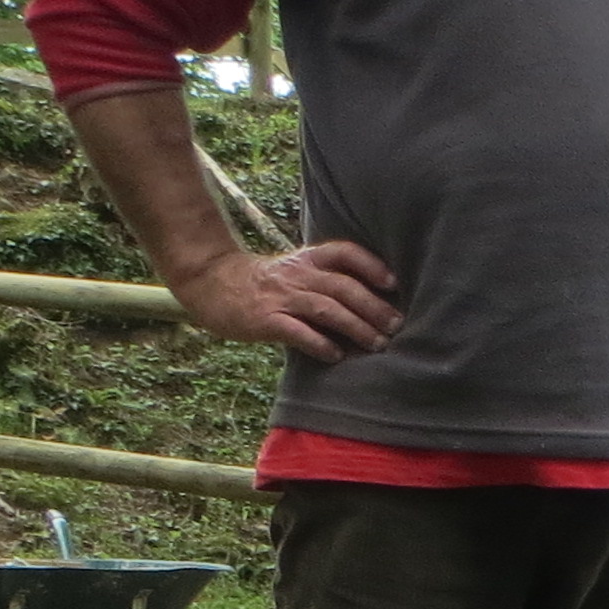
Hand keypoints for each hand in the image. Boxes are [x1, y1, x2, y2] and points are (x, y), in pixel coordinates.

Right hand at [172, 240, 400, 361]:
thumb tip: (373, 303)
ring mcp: (281, 297)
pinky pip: (296, 331)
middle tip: (397, 325)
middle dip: (373, 306)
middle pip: (343, 286)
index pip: (344, 253)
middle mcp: (298, 275)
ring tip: (378, 344)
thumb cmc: (267, 283)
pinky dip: (319, 343)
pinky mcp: (265, 319)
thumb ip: (327, 280)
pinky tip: (336, 355)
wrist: (212, 283)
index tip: (394, 283)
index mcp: (308, 260)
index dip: (371, 265)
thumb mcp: (297, 271)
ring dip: (356, 327)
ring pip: (326, 308)